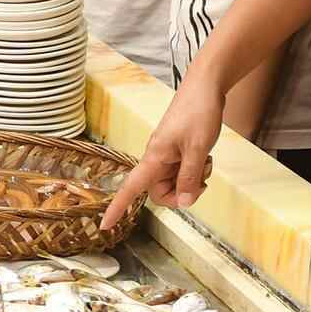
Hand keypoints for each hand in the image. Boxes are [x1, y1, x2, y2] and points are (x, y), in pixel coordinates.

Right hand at [105, 89, 226, 229]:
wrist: (206, 86)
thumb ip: (189, 177)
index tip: (104, 225)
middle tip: (202, 181)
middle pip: (160, 192)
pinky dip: (196, 170)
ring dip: (192, 179)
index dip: (117, 207)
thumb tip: (184, 203)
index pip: (130, 188)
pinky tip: (205, 157)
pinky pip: (182, 171)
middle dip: (182, 193)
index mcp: (154, 158)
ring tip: (205, 162)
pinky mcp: (177, 150)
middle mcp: (156, 158)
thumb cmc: (198, 112)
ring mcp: (167, 154)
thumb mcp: (198, 149)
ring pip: (174, 183)